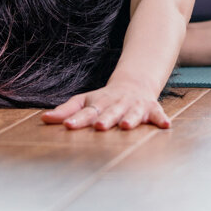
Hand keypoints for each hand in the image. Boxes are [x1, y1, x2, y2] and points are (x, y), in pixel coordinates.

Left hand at [41, 82, 170, 130]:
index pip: (86, 112)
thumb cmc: (104, 99)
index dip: (78, 119)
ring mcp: (134, 106)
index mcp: (99, 103)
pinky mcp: (151, 109)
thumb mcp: (85, 101)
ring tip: (127, 126)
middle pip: (110, 112)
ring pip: (132, 113)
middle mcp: (117, 104)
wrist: (134, 84)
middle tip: (99, 126)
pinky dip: (161, 119)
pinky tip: (166, 126)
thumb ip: (66, 111)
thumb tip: (43, 118)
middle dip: (106, 118)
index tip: (68, 126)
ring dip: (130, 119)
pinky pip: (157, 114)